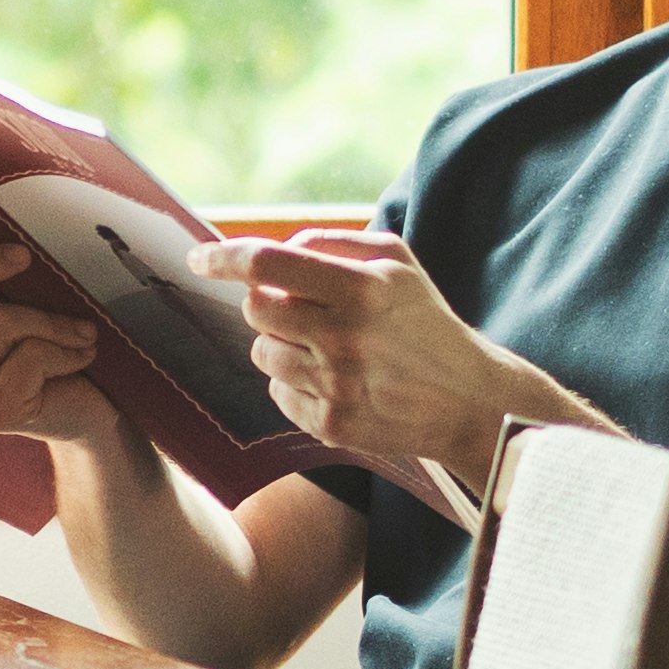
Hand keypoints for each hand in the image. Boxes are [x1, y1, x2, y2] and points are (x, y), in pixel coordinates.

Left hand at [219, 223, 537, 486]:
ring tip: (328, 348)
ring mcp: (335, 386)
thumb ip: (333, 243)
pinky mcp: (330, 426)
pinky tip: (337, 382)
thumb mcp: (397, 263)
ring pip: (262, 353)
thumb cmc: (426, 322)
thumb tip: (276, 249)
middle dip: (266, 303)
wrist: (470, 402)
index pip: (267, 264)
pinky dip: (296, 383)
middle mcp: (344, 338)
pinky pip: (277, 393)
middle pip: (256, 310)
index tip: (199, 258)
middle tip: (297, 307)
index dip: (223, 258)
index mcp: (361, 289)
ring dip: (282, 344)